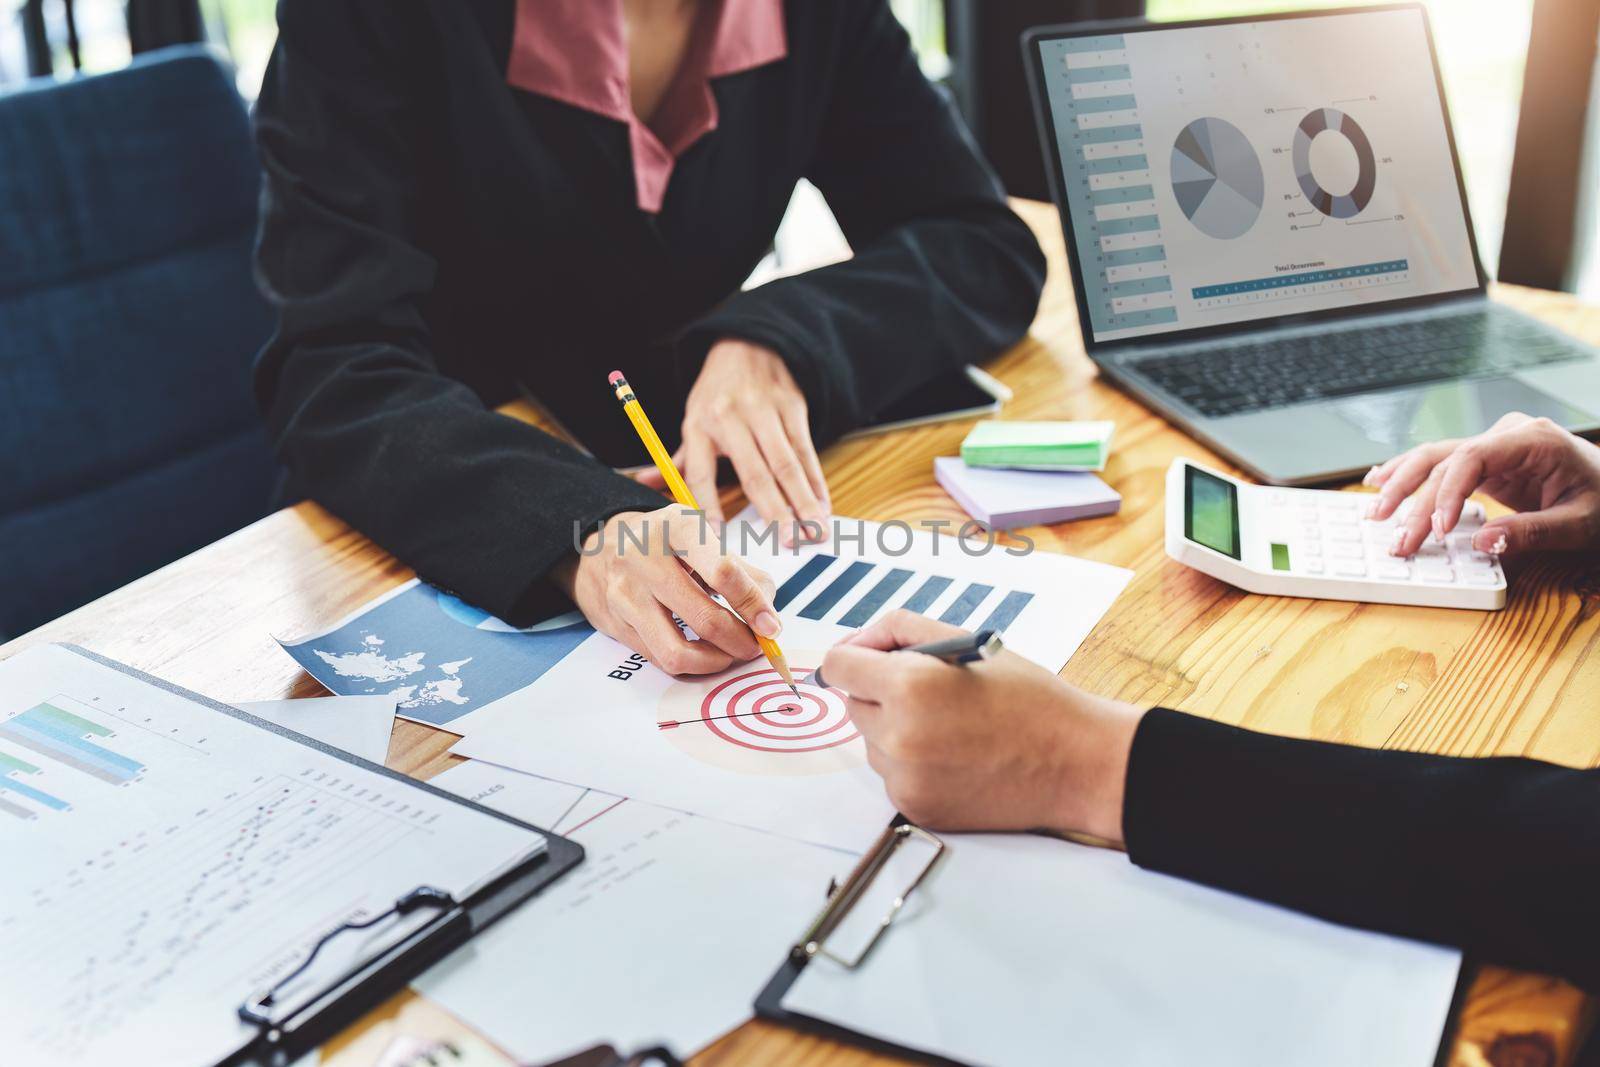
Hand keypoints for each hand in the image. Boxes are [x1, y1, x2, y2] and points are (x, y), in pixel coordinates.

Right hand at [555, 504, 780, 675]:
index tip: (771, 627)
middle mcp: (644, 557)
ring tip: (730, 654)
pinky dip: (691, 665)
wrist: (600, 548)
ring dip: (715, 661)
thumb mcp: (703, 538)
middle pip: (704, 617)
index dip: (753, 604)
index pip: (723, 570)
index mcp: (676, 526)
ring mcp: (625, 593)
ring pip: (678, 651)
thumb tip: (768, 617)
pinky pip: (660, 659)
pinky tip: (704, 654)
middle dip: (740, 641)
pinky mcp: (616, 624)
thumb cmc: (666, 544)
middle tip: (756, 646)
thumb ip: (742, 572)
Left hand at [638, 340, 829, 543]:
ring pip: (787, 464)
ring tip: (814, 531)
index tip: (716, 536)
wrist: (748, 345)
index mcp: (699, 425)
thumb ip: (675, 460)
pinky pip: (806, 450)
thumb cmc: (717, 394)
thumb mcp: (691, 419)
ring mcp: (765, 412)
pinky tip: (822, 505)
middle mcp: (732, 418)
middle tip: (788, 543)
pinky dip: (816, 481)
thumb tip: (642, 483)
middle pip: (755, 472)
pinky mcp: (792, 407)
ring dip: (803, 501)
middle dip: (774, 510)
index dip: (707, 504)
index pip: (700, 472)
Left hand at [819, 610, 1144, 841]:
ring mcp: (906, 779)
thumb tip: (855, 645)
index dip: (856, 657)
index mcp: (909, 687)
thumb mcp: (965, 640)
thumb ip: (899, 630)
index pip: (837, 666)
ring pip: (872, 744)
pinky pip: (893, 776)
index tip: (871, 661)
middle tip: (933, 693)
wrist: (1075, 762)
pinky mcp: (916, 808)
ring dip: (896, 731)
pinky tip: (956, 757)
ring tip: (952, 727)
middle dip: (882, 694)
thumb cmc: (1028, 698)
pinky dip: (913, 765)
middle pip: (853, 705)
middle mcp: (899, 737)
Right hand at [1365, 413, 1599, 557]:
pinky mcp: (1487, 461)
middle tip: (1396, 536)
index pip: (1472, 458)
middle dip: (1414, 500)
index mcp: (1532, 439)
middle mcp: (1506, 435)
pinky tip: (1380, 478)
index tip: (1436, 529)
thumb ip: (1533, 532)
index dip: (1447, 493)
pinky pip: (1442, 464)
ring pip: (1434, 458)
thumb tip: (1483, 542)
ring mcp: (1494, 445)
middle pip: (1445, 460)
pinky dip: (1410, 474)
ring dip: (1401, 485)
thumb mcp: (1580, 523)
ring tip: (1375, 511)